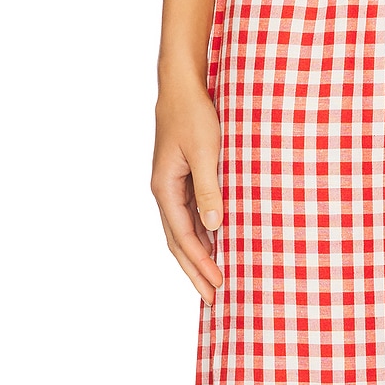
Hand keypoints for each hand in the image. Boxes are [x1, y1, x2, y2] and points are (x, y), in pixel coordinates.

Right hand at [151, 78, 223, 304]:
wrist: (183, 83)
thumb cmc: (194, 113)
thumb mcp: (206, 150)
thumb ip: (209, 189)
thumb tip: (214, 227)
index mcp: (164, 188)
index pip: (183, 238)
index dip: (200, 264)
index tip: (219, 284)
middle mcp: (164, 191)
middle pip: (178, 244)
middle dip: (195, 273)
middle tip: (214, 300)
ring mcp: (172, 187)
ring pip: (183, 233)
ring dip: (198, 259)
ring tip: (215, 283)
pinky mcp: (183, 180)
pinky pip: (191, 218)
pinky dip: (202, 238)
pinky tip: (218, 249)